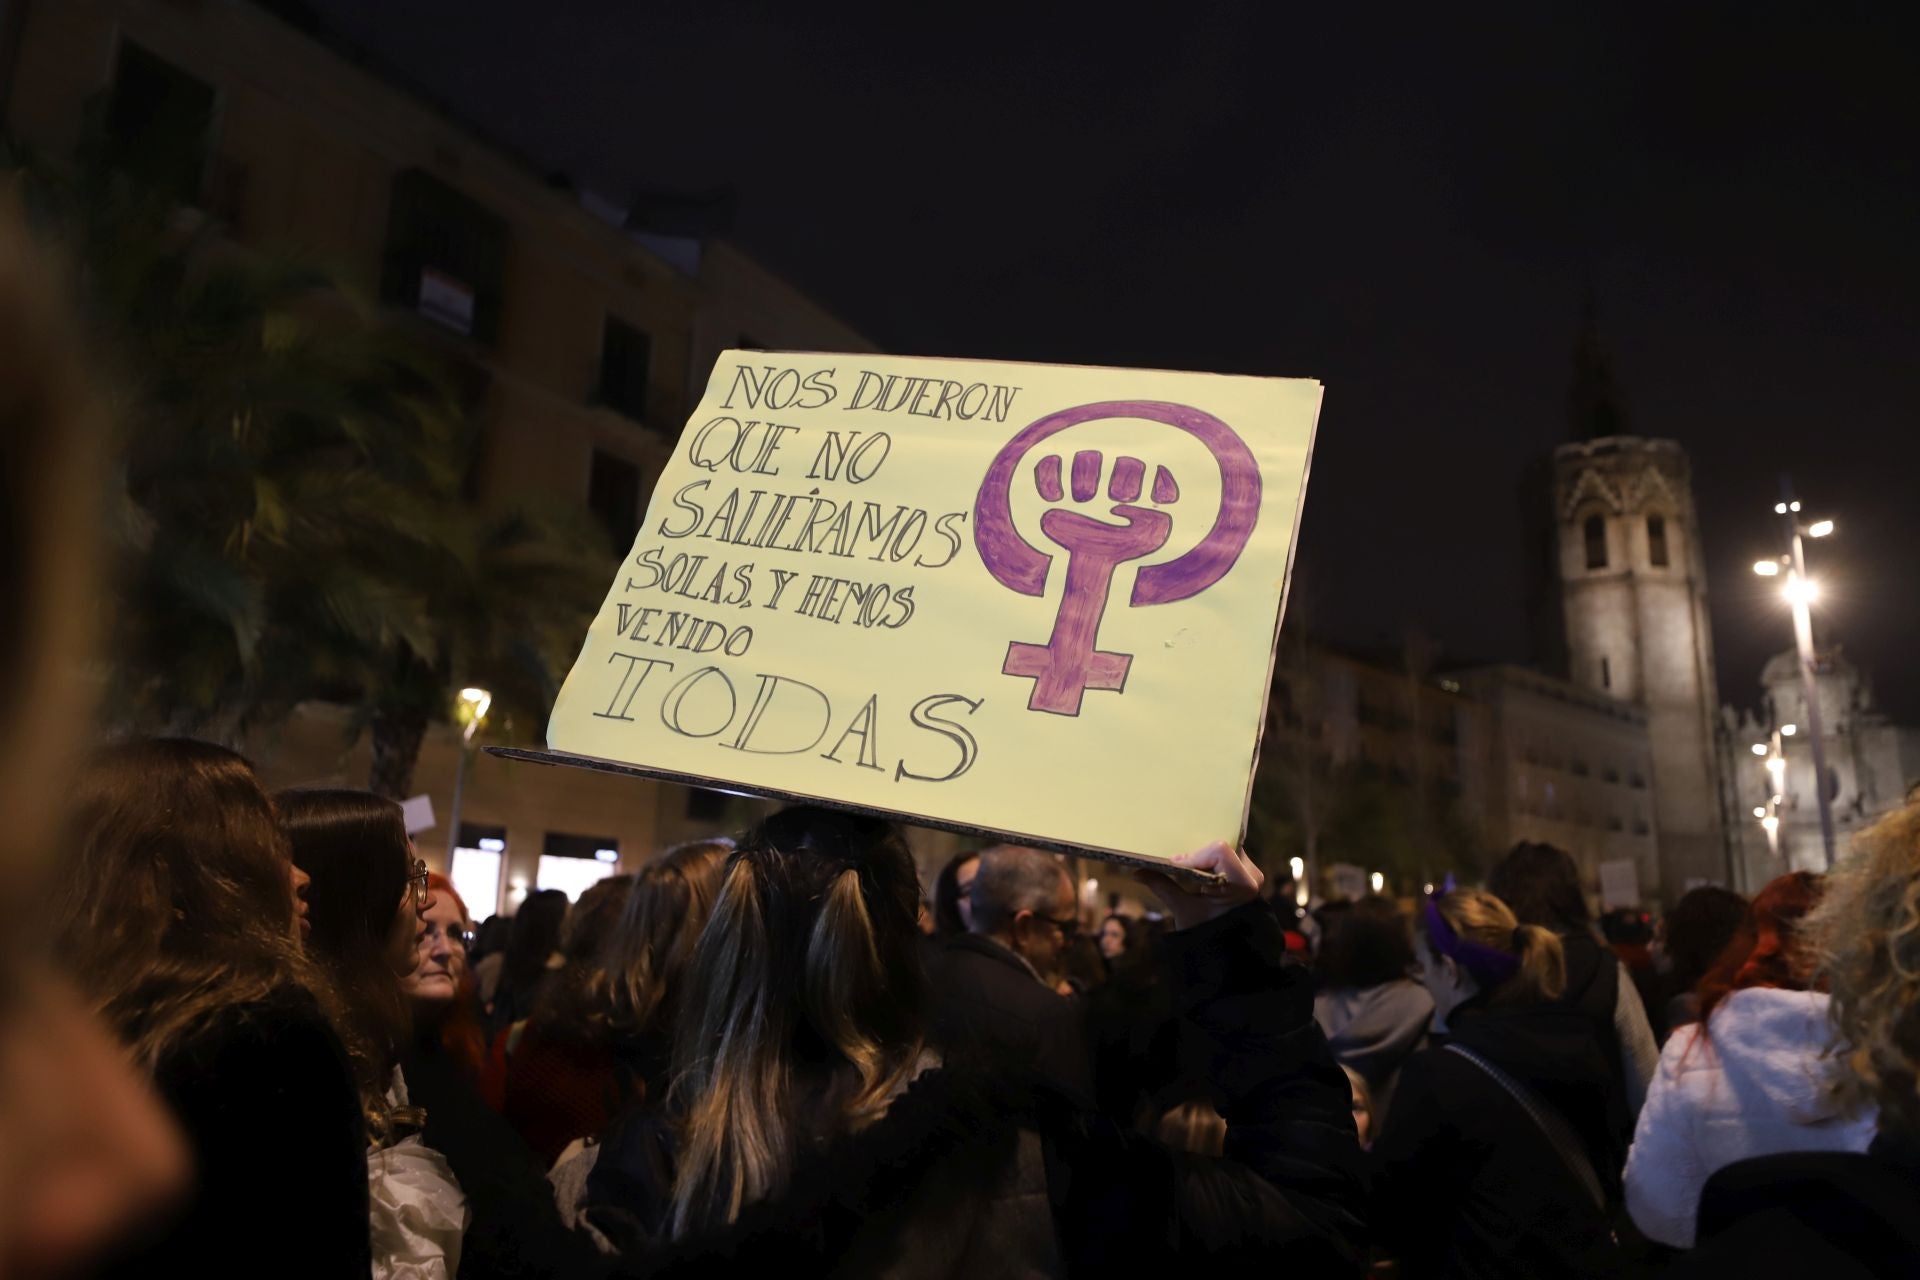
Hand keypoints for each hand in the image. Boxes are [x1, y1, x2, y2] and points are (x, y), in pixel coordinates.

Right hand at [1139, 841, 1263, 930]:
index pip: (1219, 851)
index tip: (1175, 865)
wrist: (1229, 951)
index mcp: (1243, 884)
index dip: (1194, 855)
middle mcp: (1252, 874)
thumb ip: (1163, 887)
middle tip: (1178, 864)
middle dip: (1197, 853)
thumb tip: (1137, 872)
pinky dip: (1209, 861)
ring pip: (1224, 850)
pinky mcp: (1246, 875)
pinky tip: (1196, 871)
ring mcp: (1251, 873)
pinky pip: (1227, 857)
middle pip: (1222, 847)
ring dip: (1203, 856)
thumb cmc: (1209, 934)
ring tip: (1186, 868)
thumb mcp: (1184, 910)